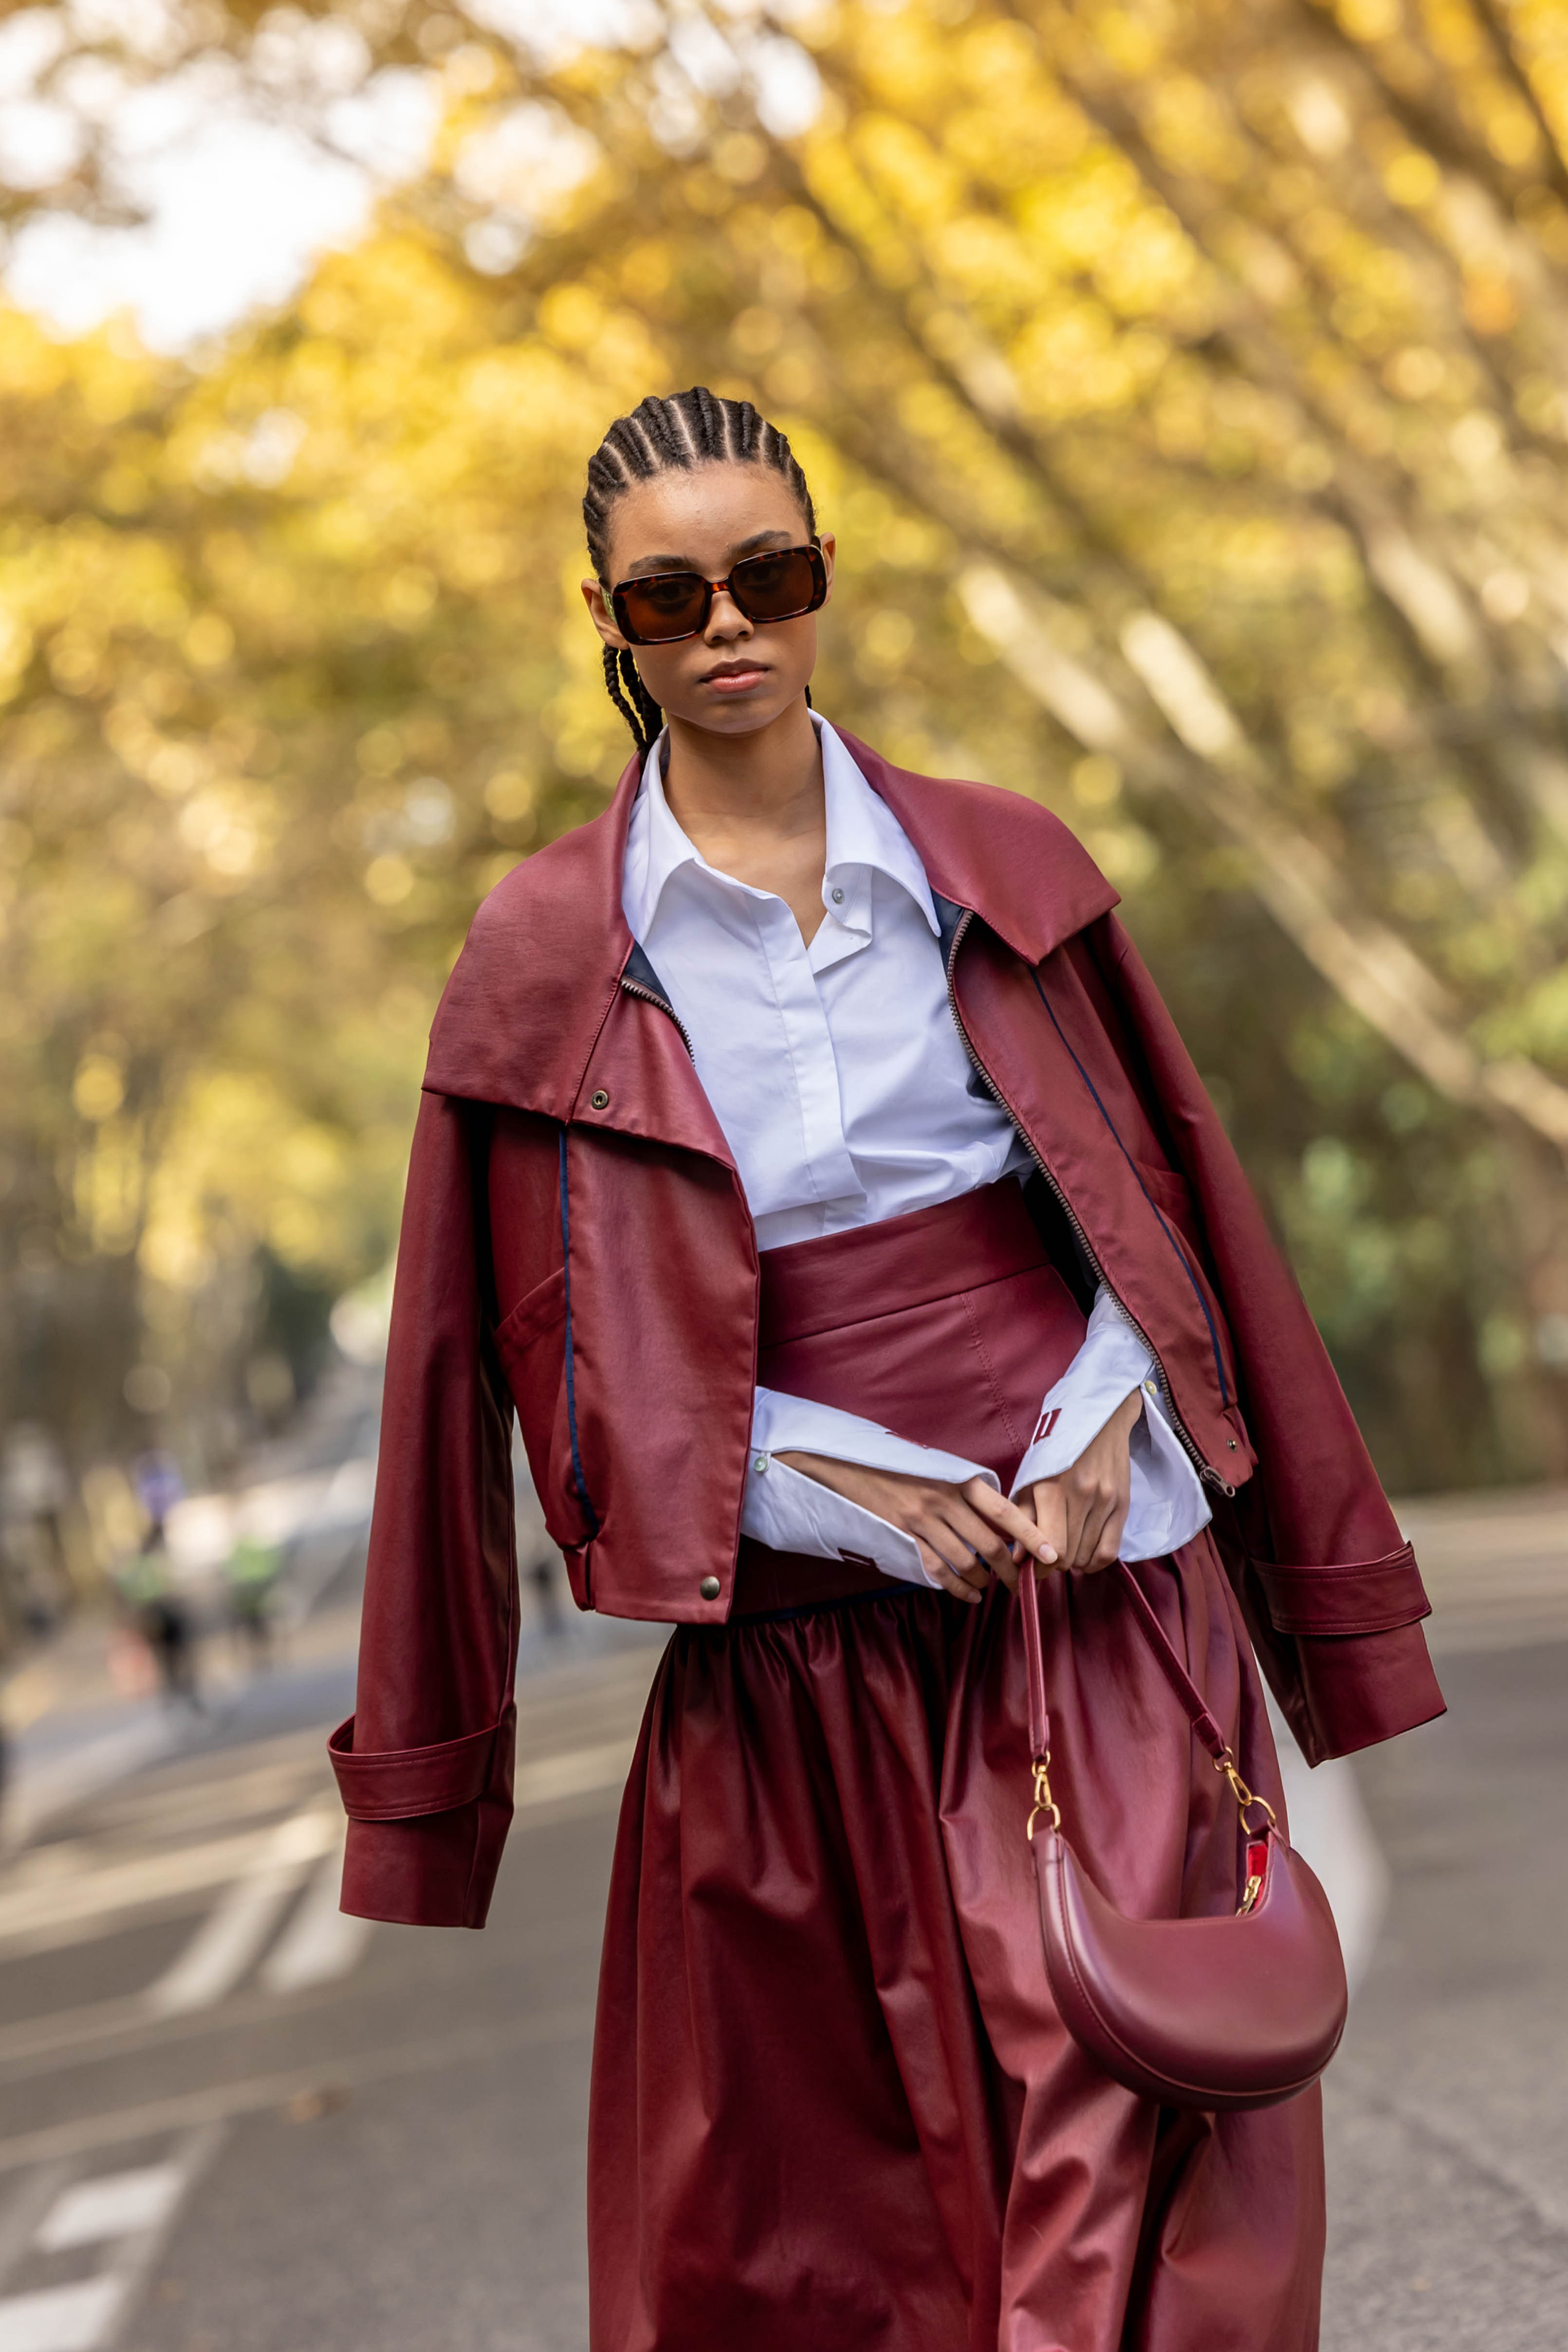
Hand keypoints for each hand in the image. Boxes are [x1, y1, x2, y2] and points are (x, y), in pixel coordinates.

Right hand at [773, 1454, 1058, 1603]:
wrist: (847, 1464)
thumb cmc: (899, 1465)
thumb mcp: (938, 1467)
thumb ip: (968, 1490)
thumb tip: (1002, 1521)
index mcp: (957, 1479)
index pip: (1003, 1511)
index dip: (1030, 1535)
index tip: (1051, 1554)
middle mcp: (942, 1500)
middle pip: (989, 1545)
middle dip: (1011, 1569)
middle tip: (1022, 1582)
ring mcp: (920, 1522)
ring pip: (966, 1562)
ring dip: (985, 1580)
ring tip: (992, 1586)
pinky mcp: (902, 1538)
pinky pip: (937, 1571)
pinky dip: (958, 1588)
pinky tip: (970, 1594)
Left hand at [1015, 1388, 1143, 1574]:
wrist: (1100, 1420)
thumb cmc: (1056, 1446)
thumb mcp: (1031, 1475)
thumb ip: (1023, 1516)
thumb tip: (1018, 1558)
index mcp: (1053, 1487)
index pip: (1051, 1547)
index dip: (1039, 1567)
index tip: (1031, 1569)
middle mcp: (1082, 1496)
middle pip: (1069, 1556)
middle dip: (1053, 1565)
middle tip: (1045, 1560)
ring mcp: (1106, 1501)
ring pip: (1088, 1556)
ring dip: (1073, 1563)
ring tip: (1064, 1553)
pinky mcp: (1123, 1504)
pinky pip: (1111, 1551)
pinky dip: (1095, 1562)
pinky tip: (1084, 1556)